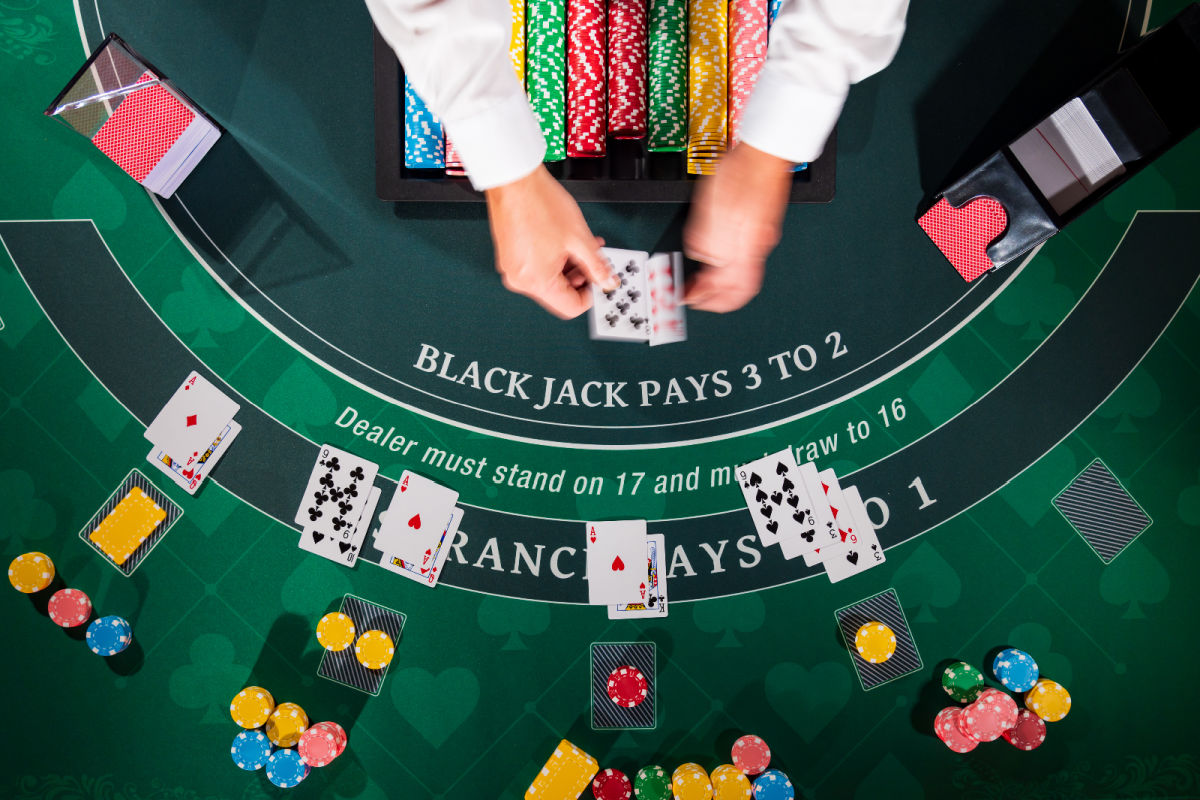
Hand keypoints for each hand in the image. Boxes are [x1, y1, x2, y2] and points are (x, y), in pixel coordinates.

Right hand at [485, 166, 618, 317]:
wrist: (514, 181)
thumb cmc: (539, 204)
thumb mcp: (580, 239)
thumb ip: (597, 265)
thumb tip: (607, 281)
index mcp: (536, 281)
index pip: (571, 307)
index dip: (591, 296)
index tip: (600, 281)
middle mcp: (520, 280)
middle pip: (559, 294)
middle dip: (580, 277)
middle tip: (594, 261)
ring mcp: (512, 268)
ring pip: (548, 279)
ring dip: (568, 267)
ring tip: (582, 247)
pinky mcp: (509, 257)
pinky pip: (536, 267)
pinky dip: (553, 260)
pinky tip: (564, 243)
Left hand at [683, 142, 793, 312]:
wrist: (764, 150)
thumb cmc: (741, 171)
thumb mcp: (711, 207)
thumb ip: (704, 240)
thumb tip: (701, 262)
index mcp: (746, 247)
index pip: (732, 293)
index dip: (707, 300)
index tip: (687, 297)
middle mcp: (757, 247)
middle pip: (739, 289)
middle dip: (715, 298)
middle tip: (693, 295)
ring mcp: (760, 238)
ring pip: (741, 274)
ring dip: (719, 283)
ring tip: (700, 280)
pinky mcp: (760, 227)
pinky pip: (744, 258)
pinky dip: (727, 266)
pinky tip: (714, 258)